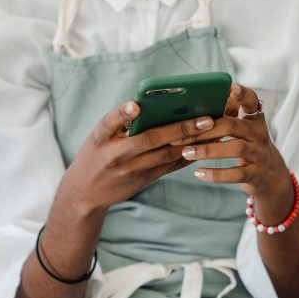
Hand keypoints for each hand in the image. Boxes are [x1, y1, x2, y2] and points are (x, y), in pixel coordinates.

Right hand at [58, 101, 217, 213]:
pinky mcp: (143, 179)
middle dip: (179, 128)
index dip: (122, 114)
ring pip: (166, 154)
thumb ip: (119, 122)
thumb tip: (150, 104)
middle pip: (150, 139)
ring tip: (213, 129)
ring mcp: (131, 169)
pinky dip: (187, 154)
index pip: (109, 122)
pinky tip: (205, 145)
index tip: (135, 105)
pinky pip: (169, 165)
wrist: (85, 193)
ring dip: (191, 142)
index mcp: (101, 138)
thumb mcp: (98, 137)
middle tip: (205, 118)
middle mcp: (116, 154)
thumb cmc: (95, 155)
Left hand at [179, 84, 291, 200]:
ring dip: (208, 150)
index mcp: (253, 118)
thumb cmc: (246, 145)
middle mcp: (259, 133)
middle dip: (207, 129)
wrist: (269, 175)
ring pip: (235, 148)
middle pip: (233, 125)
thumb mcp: (242, 129)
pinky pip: (235, 174)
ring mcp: (259, 153)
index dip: (243, 94)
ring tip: (187, 152)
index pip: (251, 101)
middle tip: (184, 134)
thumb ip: (225, 117)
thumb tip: (191, 111)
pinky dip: (215, 174)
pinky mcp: (256, 173)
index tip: (231, 89)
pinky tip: (198, 173)